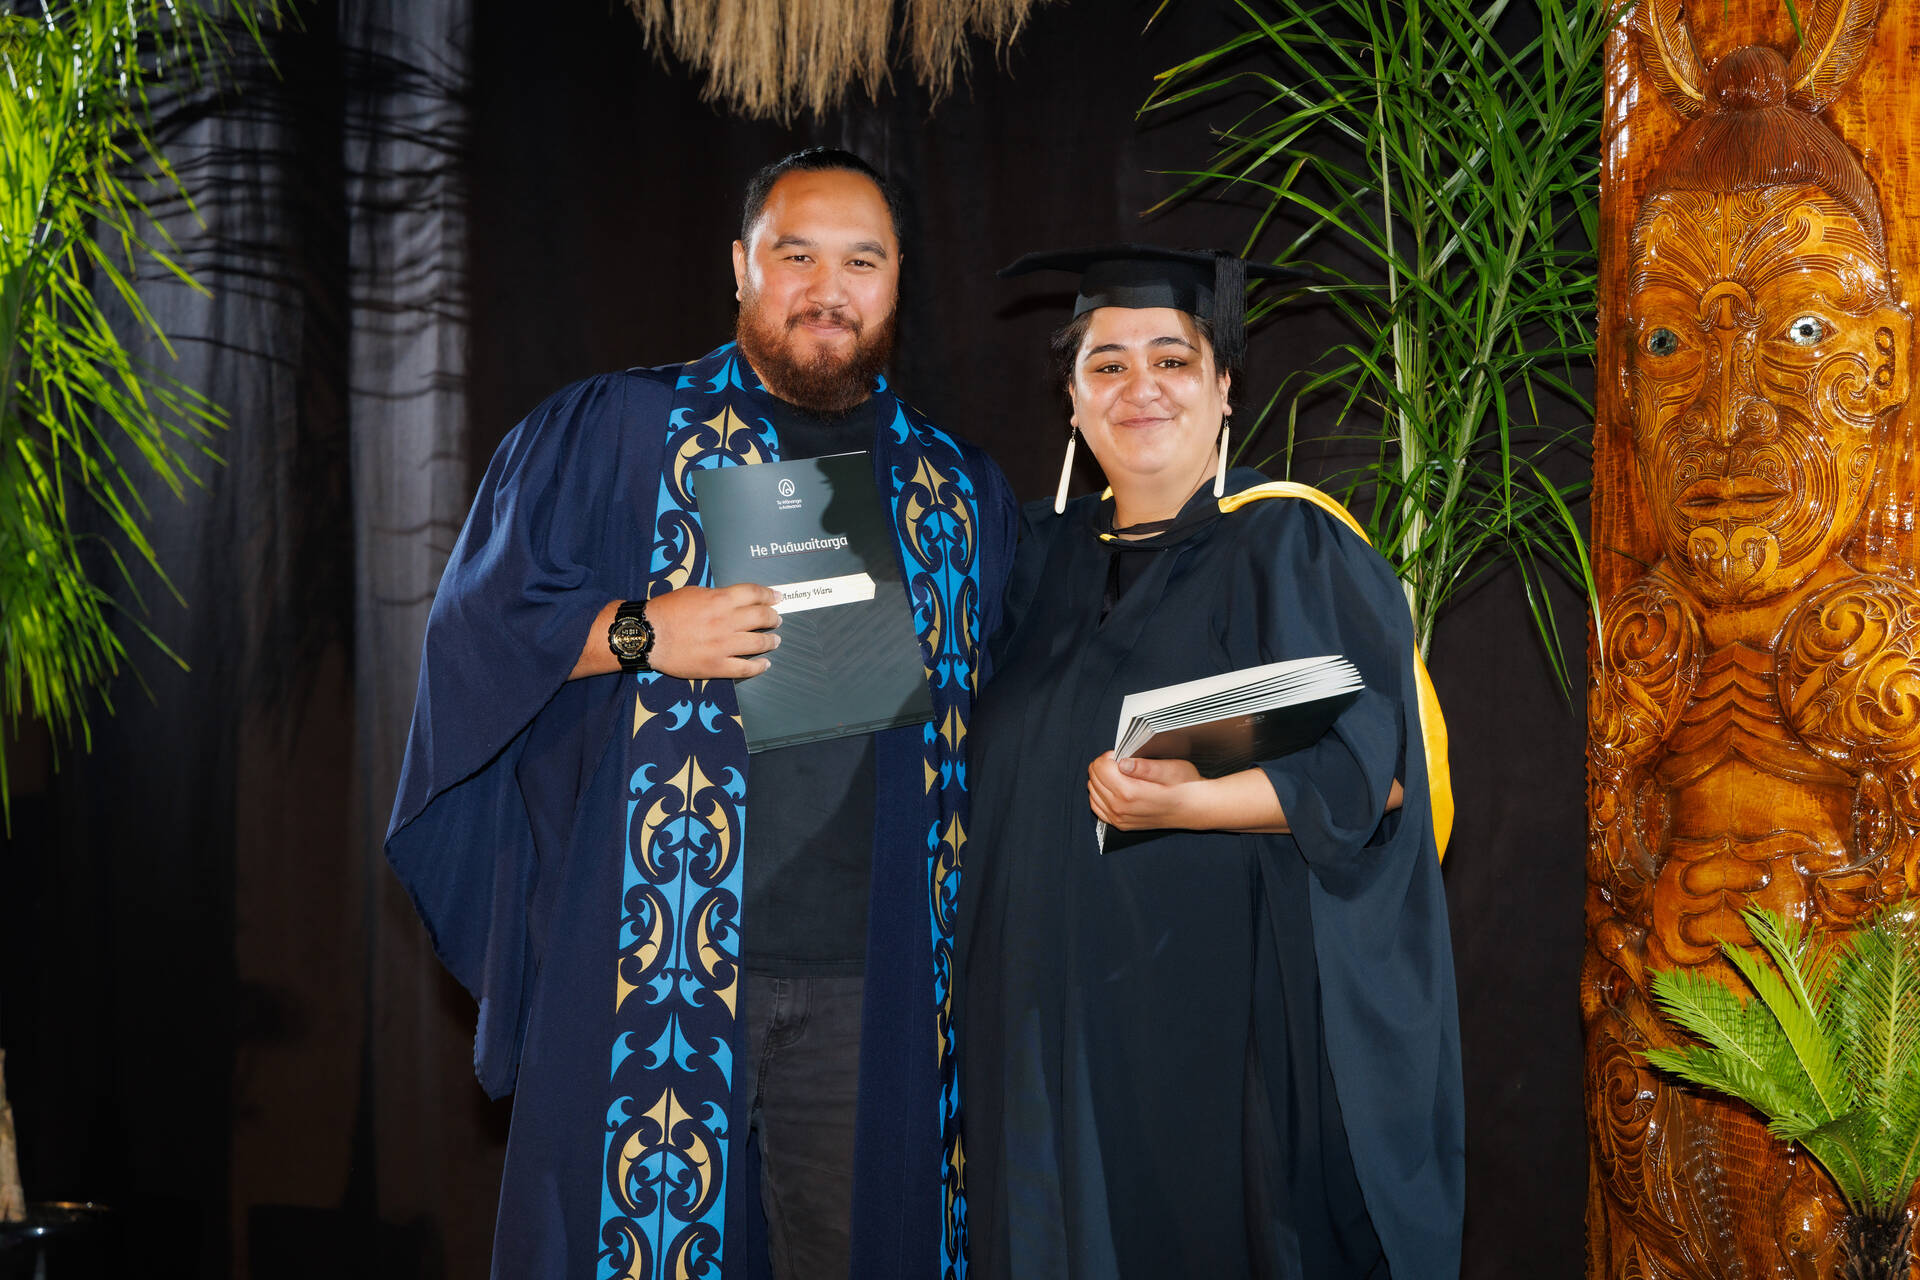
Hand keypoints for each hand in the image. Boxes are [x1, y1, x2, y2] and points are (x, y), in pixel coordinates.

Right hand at [646, 583, 782, 678]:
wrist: (648, 635)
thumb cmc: (666, 611)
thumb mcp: (693, 593)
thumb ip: (717, 595)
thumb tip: (734, 599)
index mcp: (719, 600)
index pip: (753, 594)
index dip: (769, 595)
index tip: (777, 597)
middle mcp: (725, 621)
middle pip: (761, 616)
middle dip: (773, 617)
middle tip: (777, 619)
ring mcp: (723, 645)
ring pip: (758, 643)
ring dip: (771, 641)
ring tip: (776, 640)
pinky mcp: (716, 666)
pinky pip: (745, 668)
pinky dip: (759, 666)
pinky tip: (764, 664)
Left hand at [1087, 753, 1204, 831]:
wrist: (1194, 809)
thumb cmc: (1186, 786)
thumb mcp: (1170, 768)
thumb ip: (1144, 765)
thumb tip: (1122, 762)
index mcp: (1130, 792)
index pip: (1100, 767)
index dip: (1110, 756)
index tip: (1121, 754)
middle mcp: (1120, 808)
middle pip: (1094, 778)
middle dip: (1104, 766)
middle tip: (1122, 762)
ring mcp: (1119, 819)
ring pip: (1092, 791)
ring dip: (1101, 779)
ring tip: (1120, 774)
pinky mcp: (1120, 824)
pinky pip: (1097, 807)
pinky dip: (1100, 794)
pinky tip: (1113, 788)